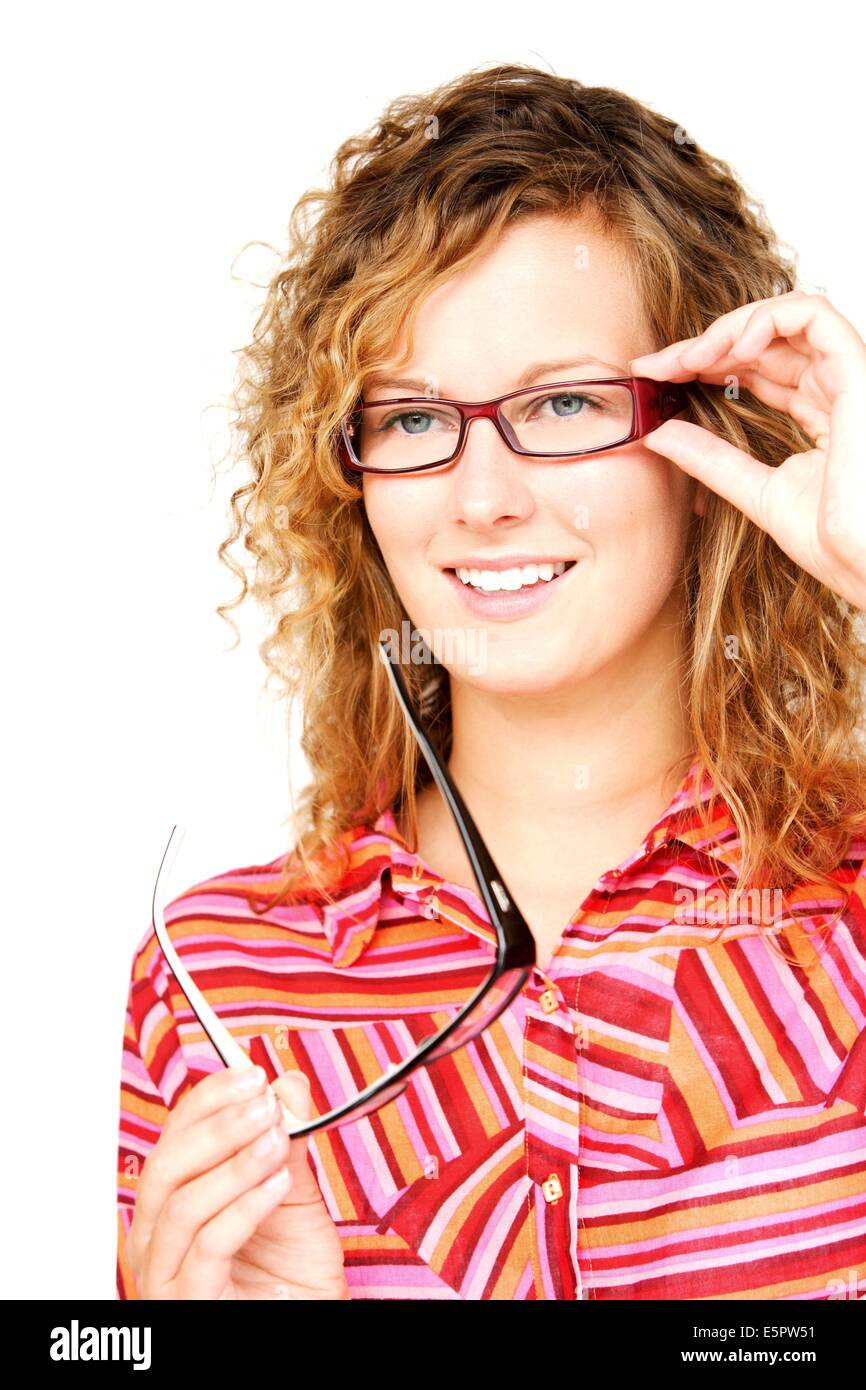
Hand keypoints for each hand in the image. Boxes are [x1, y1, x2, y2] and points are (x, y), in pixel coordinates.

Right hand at [126, 1065, 349, 1299]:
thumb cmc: (291, 1274)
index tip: (252, 1075)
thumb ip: (288, 1141)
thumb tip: (288, 1083)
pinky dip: (243, 1209)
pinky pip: (207, 1249)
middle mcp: (155, 1238)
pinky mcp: (188, 1305)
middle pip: (166, 1167)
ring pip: (181, 1206)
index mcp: (171, 1202)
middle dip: (218, 1127)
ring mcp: (166, 1275)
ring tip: (278, 1141)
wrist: (305, 1324)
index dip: (210, 1101)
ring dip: (233, 1165)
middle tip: (265, 1103)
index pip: (175, 1137)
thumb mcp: (295, 1196)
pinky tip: (278, 1185)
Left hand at [629, 290, 865, 609]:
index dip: (704, 365)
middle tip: (655, 367)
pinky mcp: (857, 373)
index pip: (756, 369)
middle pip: (764, 341)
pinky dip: (767, 317)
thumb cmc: (835, 542)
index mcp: (818, 413)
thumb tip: (657, 433)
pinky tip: (729, 346)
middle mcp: (834, 389)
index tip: (655, 377)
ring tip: (688, 358)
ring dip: (729, 328)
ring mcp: (847, 377)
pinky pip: (814, 315)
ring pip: (786, 317)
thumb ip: (711, 459)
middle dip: (703, 347)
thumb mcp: (755, 491)